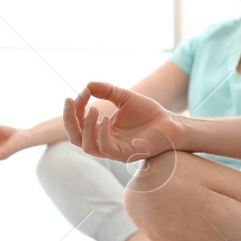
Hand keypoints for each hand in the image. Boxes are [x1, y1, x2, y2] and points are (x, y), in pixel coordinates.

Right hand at [63, 82, 182, 163]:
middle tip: (70, 101)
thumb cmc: (149, 113)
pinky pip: (105, 148)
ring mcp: (113, 150)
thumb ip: (107, 91)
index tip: (83, 92)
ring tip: (93, 109)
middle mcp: (104, 142)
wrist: (171, 123)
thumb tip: (87, 85)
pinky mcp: (124, 155)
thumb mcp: (125, 97)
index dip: (76, 108)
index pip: (78, 123)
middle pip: (75, 137)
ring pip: (86, 146)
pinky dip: (102, 134)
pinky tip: (106, 119)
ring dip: (85, 127)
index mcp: (101, 131)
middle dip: (69, 119)